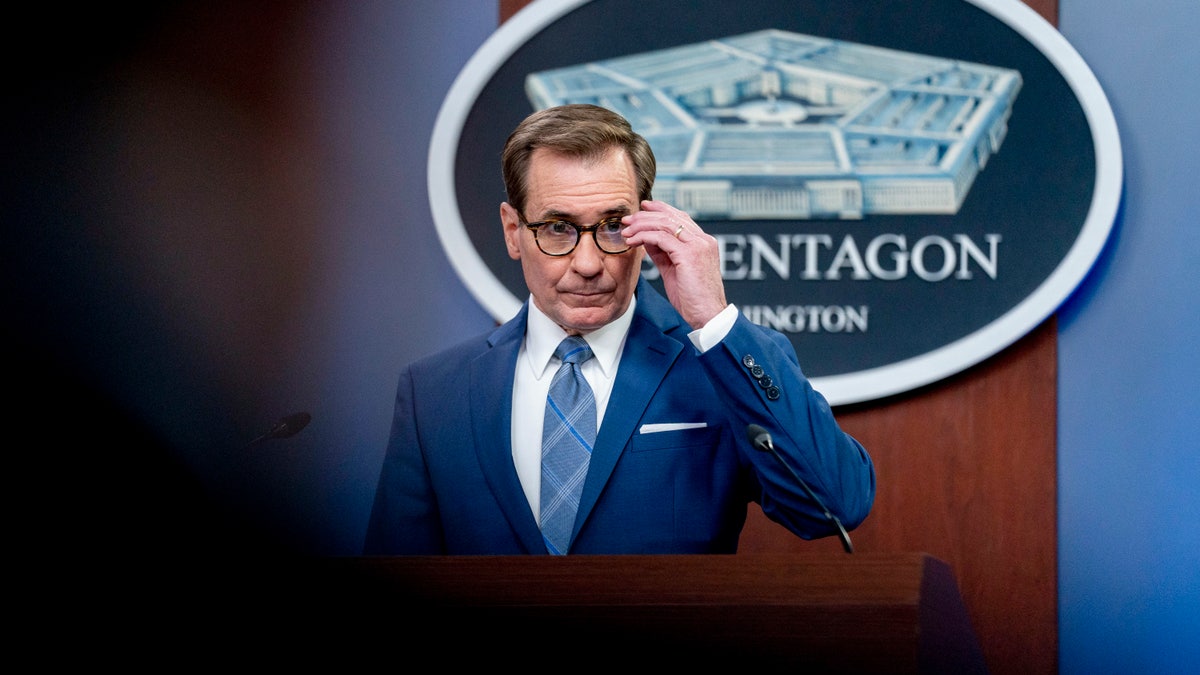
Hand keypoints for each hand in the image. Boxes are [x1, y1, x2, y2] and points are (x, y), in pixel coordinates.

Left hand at [622, 200, 727, 328]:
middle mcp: (703, 240)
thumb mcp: (674, 271)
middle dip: (646, 215)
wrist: (707, 316)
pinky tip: (633, 241)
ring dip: (642, 225)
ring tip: (627, 231)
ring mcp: (698, 245)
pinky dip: (644, 236)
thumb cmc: (693, 299)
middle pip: (671, 216)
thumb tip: (647, 240)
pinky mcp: (689, 255)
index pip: (680, 217)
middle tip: (628, 219)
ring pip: (665, 223)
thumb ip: (663, 253)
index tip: (643, 209)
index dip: (660, 209)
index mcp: (703, 243)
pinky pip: (661, 237)